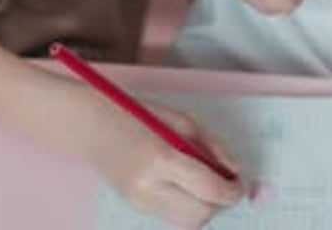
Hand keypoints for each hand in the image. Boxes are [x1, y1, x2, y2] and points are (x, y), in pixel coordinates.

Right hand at [68, 86, 243, 227]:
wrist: (91, 124)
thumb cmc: (137, 113)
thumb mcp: (179, 119)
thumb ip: (210, 146)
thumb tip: (233, 171)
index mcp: (161, 158)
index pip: (209, 189)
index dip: (232, 191)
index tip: (241, 185)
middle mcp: (149, 187)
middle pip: (201, 214)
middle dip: (221, 203)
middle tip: (228, 184)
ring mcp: (139, 201)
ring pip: (188, 223)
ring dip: (206, 208)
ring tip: (207, 184)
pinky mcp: (134, 207)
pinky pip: (172, 217)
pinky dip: (187, 206)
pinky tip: (186, 186)